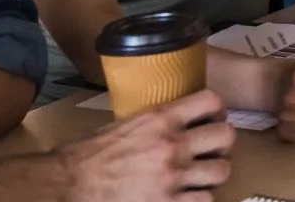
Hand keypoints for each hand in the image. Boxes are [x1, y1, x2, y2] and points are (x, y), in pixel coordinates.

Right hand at [58, 89, 233, 201]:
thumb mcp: (125, 124)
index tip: (214, 117)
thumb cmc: (89, 155)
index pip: (210, 101)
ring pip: (221, 170)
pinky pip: (206, 200)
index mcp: (159, 118)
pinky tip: (188, 195)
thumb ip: (155, 122)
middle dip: (222, 142)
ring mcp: (172, 176)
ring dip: (214, 172)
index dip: (217, 109)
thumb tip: (173, 121)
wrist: (68, 184)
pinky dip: (200, 198)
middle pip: (226, 136)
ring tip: (202, 175)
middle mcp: (171, 145)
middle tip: (213, 148)